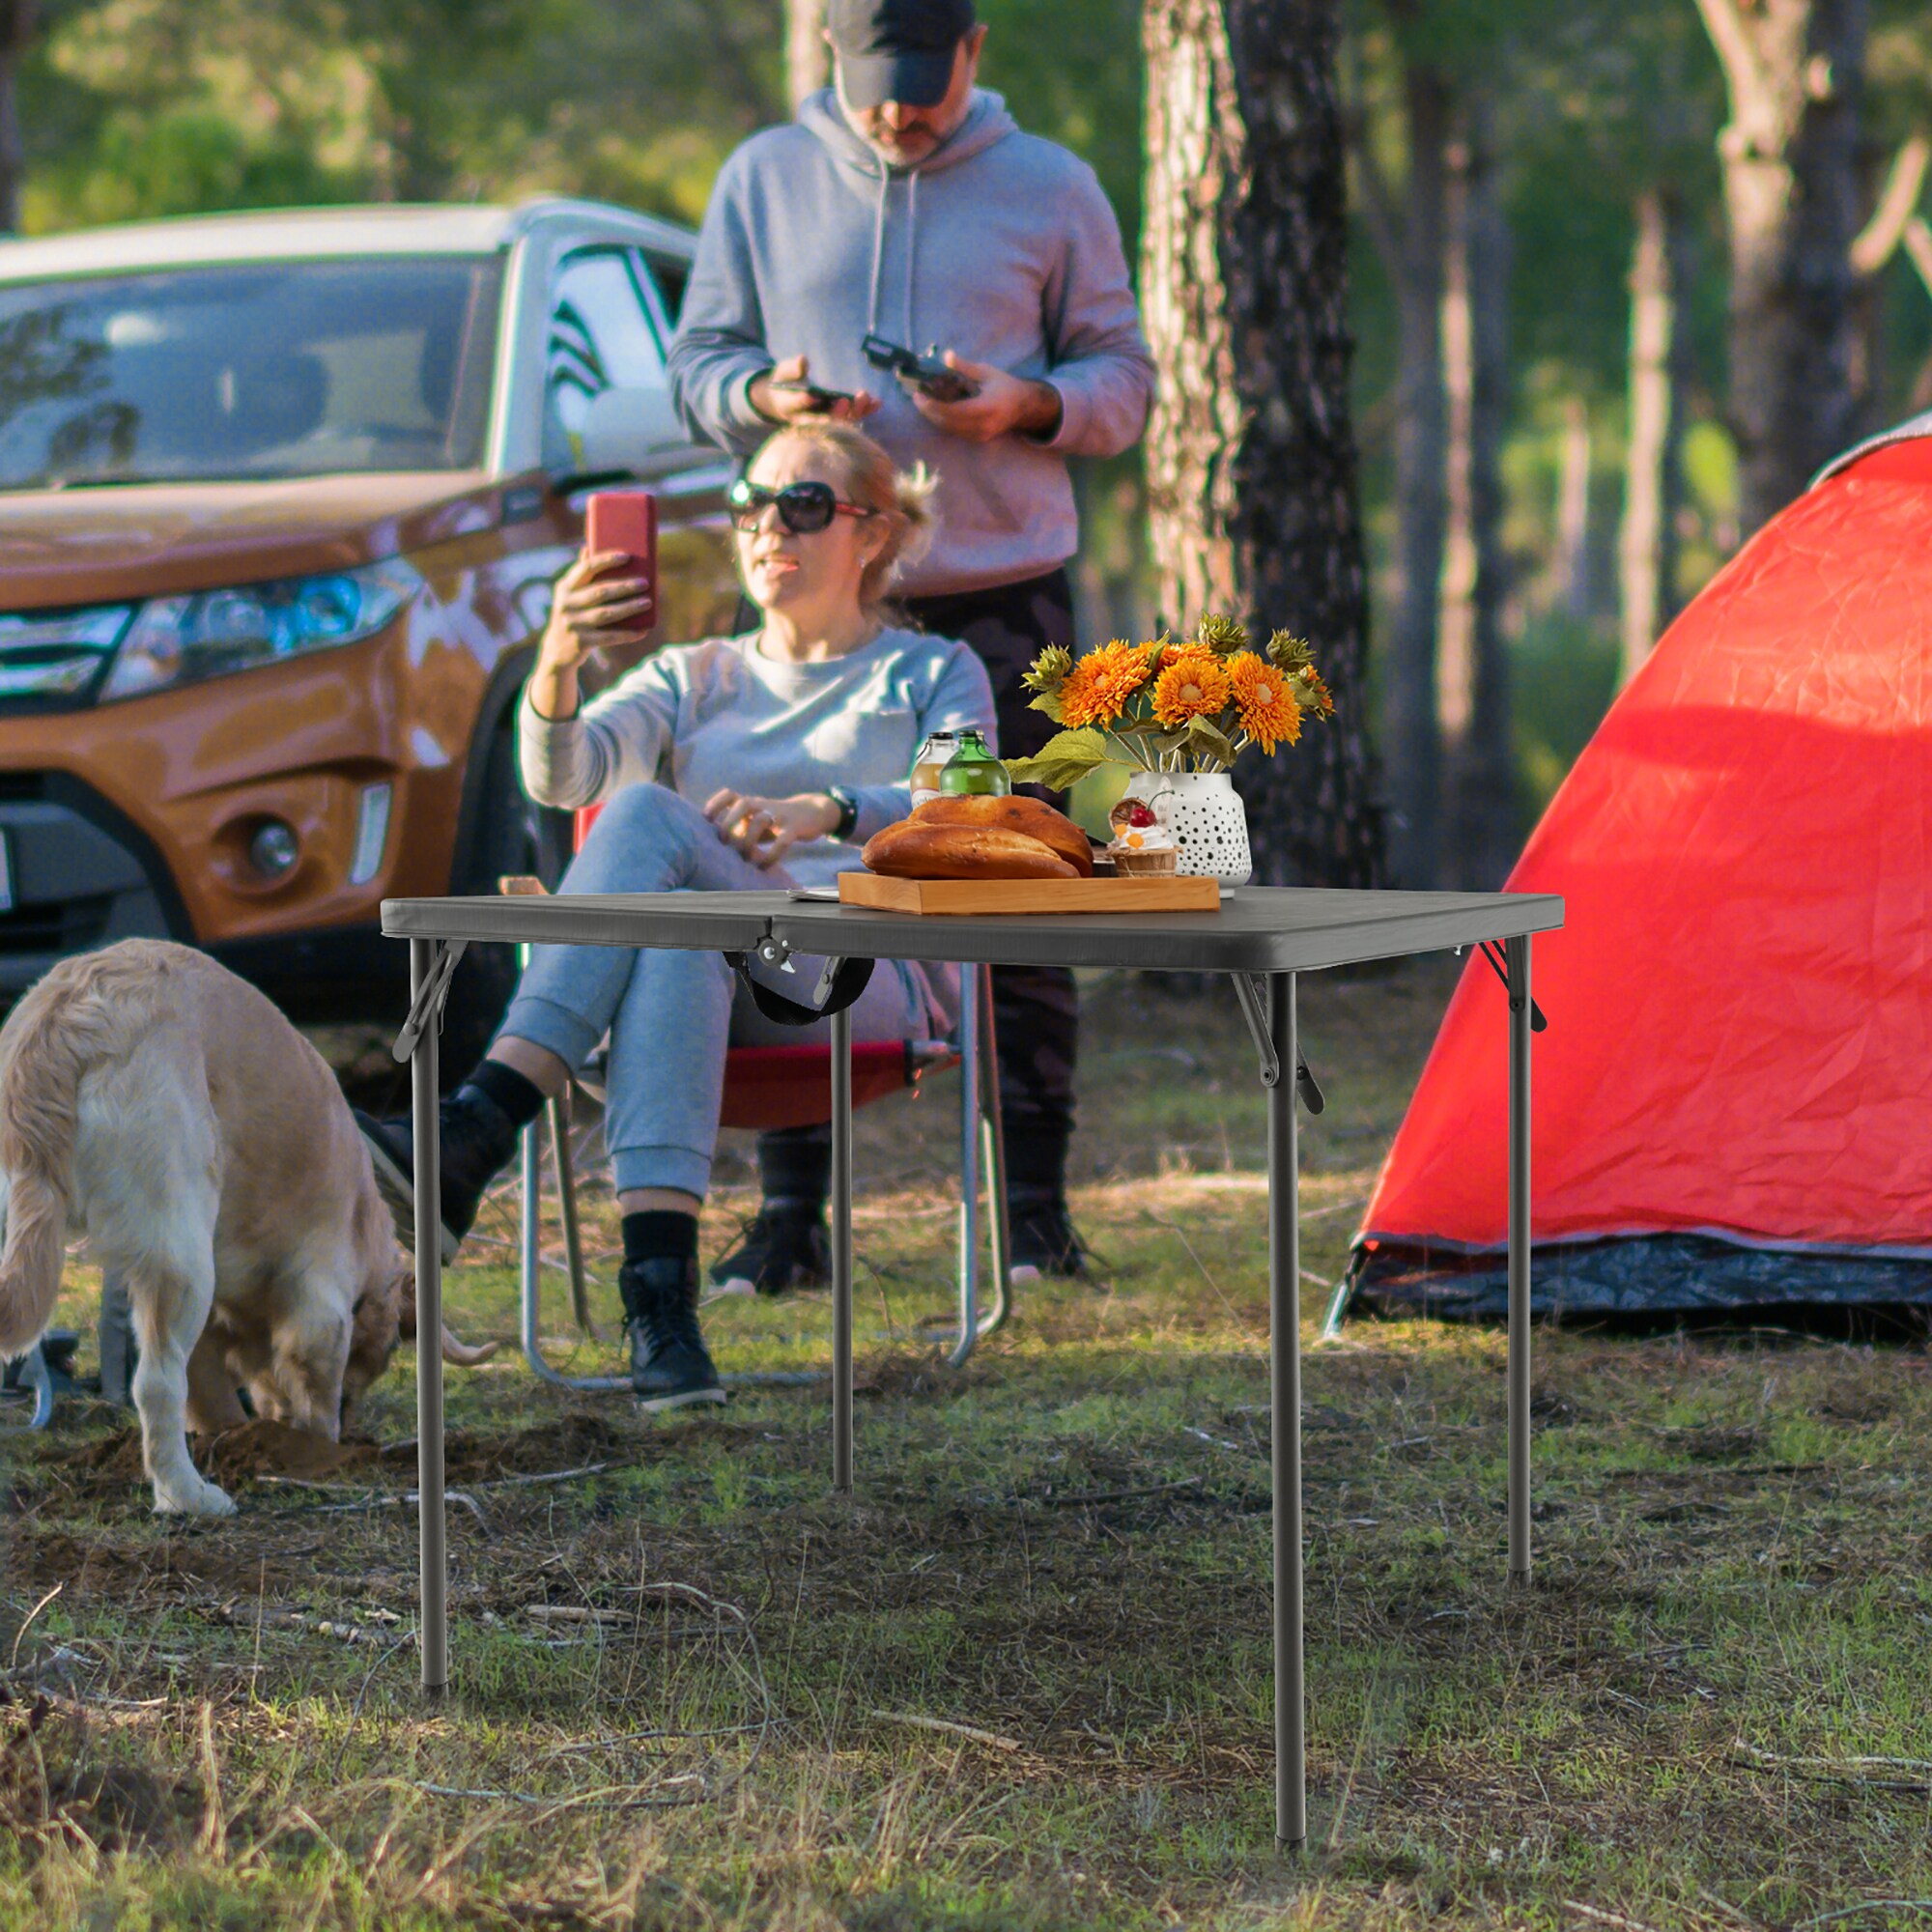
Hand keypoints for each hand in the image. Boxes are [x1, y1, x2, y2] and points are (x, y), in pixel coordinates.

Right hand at [528, 549, 655, 720]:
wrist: (557, 650)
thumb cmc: (573, 615)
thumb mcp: (570, 595)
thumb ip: (580, 574)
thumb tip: (589, 546)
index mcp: (565, 587)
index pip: (586, 568)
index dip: (606, 560)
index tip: (626, 556)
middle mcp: (566, 604)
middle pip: (600, 592)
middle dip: (624, 586)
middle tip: (645, 583)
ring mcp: (573, 624)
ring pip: (606, 614)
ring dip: (629, 608)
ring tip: (647, 602)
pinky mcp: (581, 642)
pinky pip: (609, 637)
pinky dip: (627, 634)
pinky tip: (643, 630)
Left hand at [704, 789, 839, 868]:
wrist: (812, 812)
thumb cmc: (776, 821)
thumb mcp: (755, 821)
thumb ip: (739, 829)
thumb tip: (715, 845)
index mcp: (751, 803)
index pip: (729, 795)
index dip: (715, 804)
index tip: (705, 819)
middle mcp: (763, 806)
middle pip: (742, 804)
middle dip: (730, 822)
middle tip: (725, 842)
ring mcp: (779, 815)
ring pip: (761, 820)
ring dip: (749, 841)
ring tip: (746, 859)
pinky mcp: (794, 827)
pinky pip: (783, 841)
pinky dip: (772, 855)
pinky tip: (764, 866)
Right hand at [748, 354, 880, 426]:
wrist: (786, 401)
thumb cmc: (784, 384)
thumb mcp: (783, 372)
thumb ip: (792, 369)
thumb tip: (803, 361)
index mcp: (789, 407)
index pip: (795, 406)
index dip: (802, 401)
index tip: (811, 395)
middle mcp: (808, 420)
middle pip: (822, 420)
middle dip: (834, 412)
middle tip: (844, 400)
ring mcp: (824, 422)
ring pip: (840, 422)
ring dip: (854, 412)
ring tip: (864, 397)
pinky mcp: (836, 419)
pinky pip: (852, 418)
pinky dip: (865, 411)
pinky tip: (877, 403)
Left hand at [910, 352, 1061, 443]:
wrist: (1025, 407)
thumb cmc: (1006, 386)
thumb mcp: (987, 373)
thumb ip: (965, 368)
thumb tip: (946, 356)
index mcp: (985, 408)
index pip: (952, 411)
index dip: (932, 405)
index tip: (918, 395)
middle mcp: (982, 425)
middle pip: (947, 423)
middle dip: (928, 411)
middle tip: (916, 398)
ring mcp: (980, 435)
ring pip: (949, 429)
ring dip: (934, 417)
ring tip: (923, 402)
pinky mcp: (978, 438)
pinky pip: (955, 431)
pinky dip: (943, 421)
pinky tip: (936, 409)